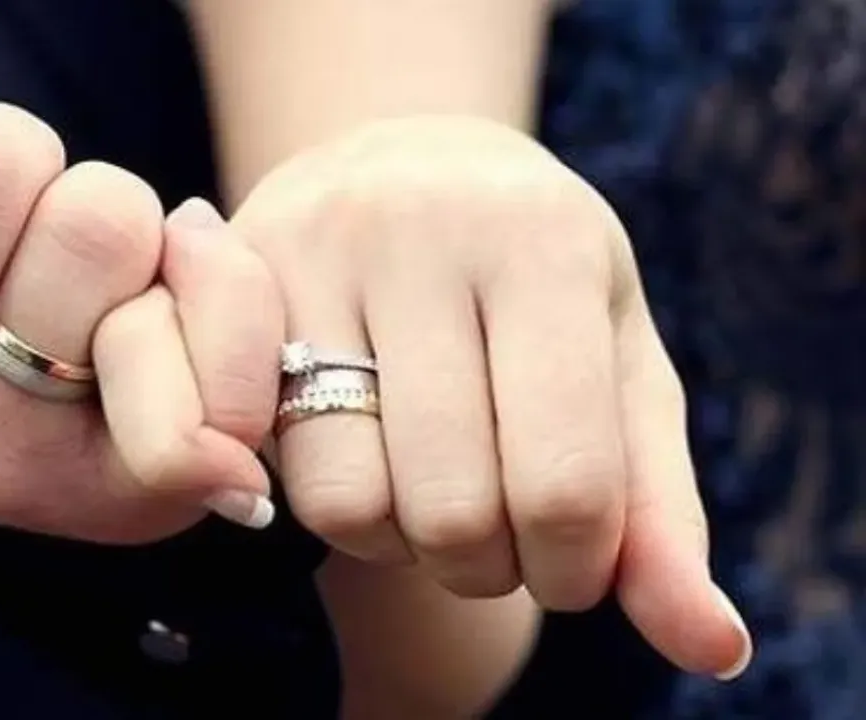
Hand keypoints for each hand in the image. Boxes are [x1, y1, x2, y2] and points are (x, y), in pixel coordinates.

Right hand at [0, 46, 283, 542]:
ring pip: (96, 216)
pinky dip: (218, 287)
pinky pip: (209, 317)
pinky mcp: (138, 482)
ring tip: (84, 276)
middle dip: (8, 155)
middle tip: (11, 224)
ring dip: (107, 208)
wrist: (41, 451)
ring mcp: (11, 468)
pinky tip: (174, 307)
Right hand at [232, 117, 751, 678]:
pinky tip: (368, 465)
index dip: (573, 569)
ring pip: (347, 501)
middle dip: (487, 567)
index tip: (572, 561)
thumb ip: (662, 510)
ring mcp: (310, 250)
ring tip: (431, 498)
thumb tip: (712, 648)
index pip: (564, 483)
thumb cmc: (535, 281)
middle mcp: (417, 227)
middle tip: (500, 534)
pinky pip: (276, 469)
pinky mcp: (236, 286)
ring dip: (403, 546)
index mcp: (542, 241)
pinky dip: (338, 507)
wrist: (408, 162)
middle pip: (452, 509)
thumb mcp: (619, 366)